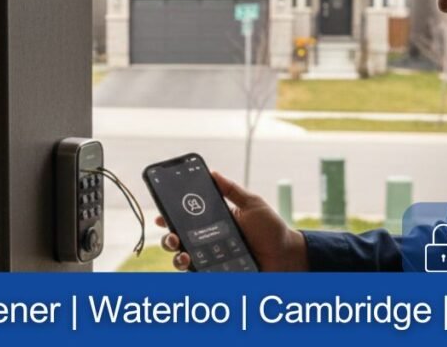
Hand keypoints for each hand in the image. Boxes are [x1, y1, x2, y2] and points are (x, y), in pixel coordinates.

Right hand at [158, 171, 308, 271]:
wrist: (286, 256)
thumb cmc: (272, 229)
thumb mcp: (252, 204)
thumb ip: (232, 190)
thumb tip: (212, 173)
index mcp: (214, 221)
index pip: (186, 218)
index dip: (170, 216)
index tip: (161, 215)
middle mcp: (209, 240)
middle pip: (178, 240)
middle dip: (168, 238)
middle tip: (172, 236)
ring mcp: (212, 258)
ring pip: (183, 259)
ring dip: (176, 257)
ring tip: (182, 253)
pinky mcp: (218, 273)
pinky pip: (199, 274)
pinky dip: (191, 270)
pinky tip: (191, 264)